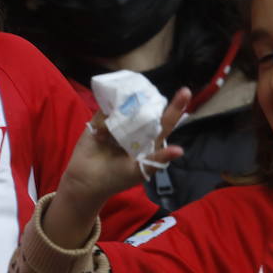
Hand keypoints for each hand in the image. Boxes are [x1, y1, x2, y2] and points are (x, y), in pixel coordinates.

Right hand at [42, 88, 188, 248]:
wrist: (86, 182)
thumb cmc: (116, 179)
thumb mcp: (139, 171)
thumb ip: (157, 159)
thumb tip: (180, 150)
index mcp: (148, 140)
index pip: (165, 122)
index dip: (175, 108)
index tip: (185, 91)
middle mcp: (135, 129)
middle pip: (145, 109)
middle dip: (147, 98)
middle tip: (148, 90)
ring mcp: (117, 123)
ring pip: (125, 106)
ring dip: (126, 102)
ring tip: (127, 101)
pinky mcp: (99, 121)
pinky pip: (105, 111)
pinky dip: (107, 113)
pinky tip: (105, 123)